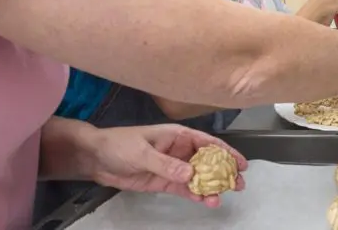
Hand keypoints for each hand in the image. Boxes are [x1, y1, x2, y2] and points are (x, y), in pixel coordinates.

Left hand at [87, 124, 247, 207]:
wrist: (96, 158)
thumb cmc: (119, 145)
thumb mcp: (142, 152)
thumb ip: (166, 164)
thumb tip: (191, 174)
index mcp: (177, 135)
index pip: (207, 142)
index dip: (226, 151)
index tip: (241, 163)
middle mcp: (179, 150)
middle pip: (207, 161)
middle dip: (224, 172)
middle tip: (238, 184)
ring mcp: (173, 167)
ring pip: (198, 177)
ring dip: (210, 187)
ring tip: (221, 198)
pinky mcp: (164, 182)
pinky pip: (185, 189)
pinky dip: (196, 195)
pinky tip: (205, 201)